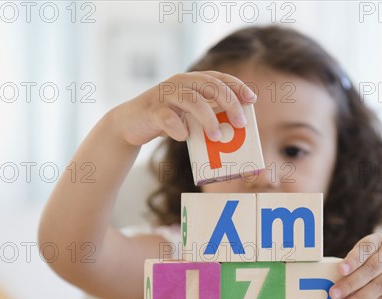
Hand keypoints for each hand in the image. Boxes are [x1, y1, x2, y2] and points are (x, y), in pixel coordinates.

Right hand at [109, 70, 256, 146]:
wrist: (129, 125)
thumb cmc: (166, 121)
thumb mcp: (189, 116)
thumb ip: (207, 117)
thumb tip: (236, 130)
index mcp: (191, 81)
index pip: (218, 77)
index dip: (237, 86)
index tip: (252, 99)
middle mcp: (179, 83)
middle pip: (209, 86)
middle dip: (229, 103)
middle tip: (240, 123)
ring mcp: (164, 95)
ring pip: (191, 99)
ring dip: (208, 118)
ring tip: (217, 136)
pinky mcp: (151, 110)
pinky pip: (167, 118)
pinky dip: (179, 129)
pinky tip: (184, 137)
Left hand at [329, 233, 381, 298]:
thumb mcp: (379, 253)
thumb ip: (359, 263)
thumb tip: (334, 281)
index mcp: (380, 241)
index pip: (365, 248)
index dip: (353, 259)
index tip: (341, 270)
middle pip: (370, 269)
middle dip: (350, 283)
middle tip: (333, 294)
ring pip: (377, 286)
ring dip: (358, 298)